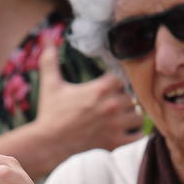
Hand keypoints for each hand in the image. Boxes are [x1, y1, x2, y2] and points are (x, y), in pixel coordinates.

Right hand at [33, 38, 143, 159]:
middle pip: (131, 96)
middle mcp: (112, 105)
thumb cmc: (50, 113)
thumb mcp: (50, 84)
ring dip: (131, 115)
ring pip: (138, 115)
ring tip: (121, 116)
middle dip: (123, 99)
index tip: (109, 88)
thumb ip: (50, 60)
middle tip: (113, 103)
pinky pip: (138, 135)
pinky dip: (135, 133)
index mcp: (100, 88)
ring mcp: (115, 125)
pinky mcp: (115, 141)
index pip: (122, 78)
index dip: (116, 83)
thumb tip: (46, 39)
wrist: (49, 143)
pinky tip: (126, 130)